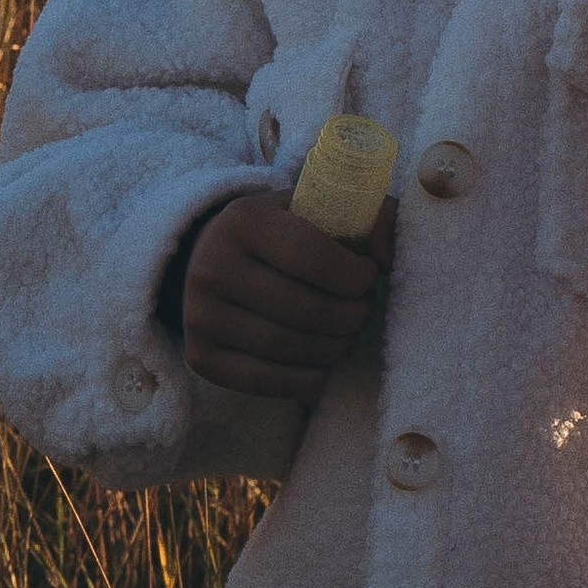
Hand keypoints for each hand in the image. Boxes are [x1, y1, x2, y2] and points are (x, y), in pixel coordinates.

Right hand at [178, 189, 391, 403]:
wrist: (213, 257)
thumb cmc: (283, 232)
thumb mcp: (319, 207)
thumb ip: (370, 215)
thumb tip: (386, 258)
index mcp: (244, 220)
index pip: (313, 258)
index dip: (355, 276)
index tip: (368, 275)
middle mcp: (213, 266)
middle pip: (305, 310)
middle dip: (352, 317)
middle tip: (363, 310)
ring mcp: (201, 314)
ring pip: (288, 348)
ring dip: (335, 349)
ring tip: (347, 335)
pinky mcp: (200, 355)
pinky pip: (263, 381)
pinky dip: (306, 380)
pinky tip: (322, 365)